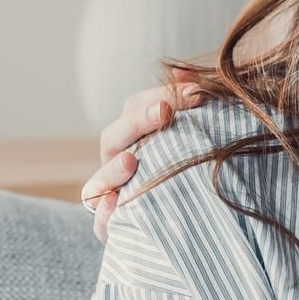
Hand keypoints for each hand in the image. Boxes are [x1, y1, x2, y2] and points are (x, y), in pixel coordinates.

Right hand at [80, 66, 205, 242]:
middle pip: (115, 138)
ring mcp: (111, 196)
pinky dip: (105, 214)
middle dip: (139, 123)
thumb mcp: (197, 134)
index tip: (194, 91)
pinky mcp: (115, 228)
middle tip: (165, 112)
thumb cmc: (196, 166)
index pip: (135, 109)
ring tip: (132, 161)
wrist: (201, 222)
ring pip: (98, 182)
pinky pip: (103, 223)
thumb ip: (189, 104)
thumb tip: (185, 71)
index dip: (158, 98)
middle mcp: (117, 164)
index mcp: (134, 138)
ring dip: (113, 170)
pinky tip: (116, 203)